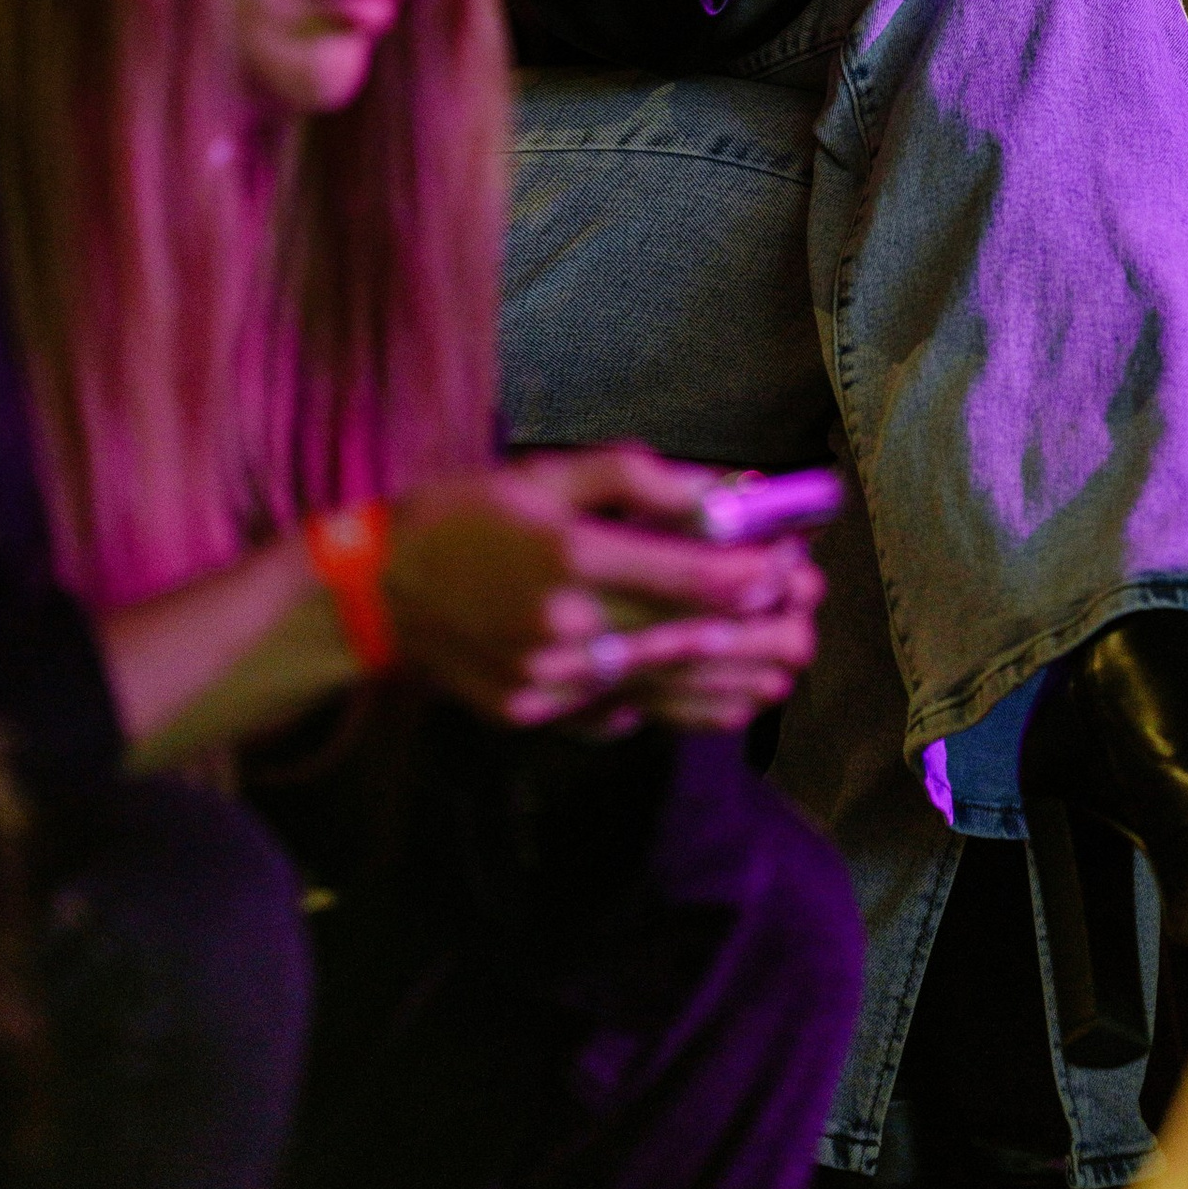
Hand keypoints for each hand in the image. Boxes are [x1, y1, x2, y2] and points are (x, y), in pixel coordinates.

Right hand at [387, 446, 823, 728]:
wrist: (378, 591)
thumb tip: (715, 494)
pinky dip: (680, 709)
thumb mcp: (546, 473)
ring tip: (784, 669)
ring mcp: (549, 682)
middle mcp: (564, 627)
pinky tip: (723, 701)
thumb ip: (635, 479)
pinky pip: (623, 714)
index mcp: (569, 555)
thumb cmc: (466, 514)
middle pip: (688, 637)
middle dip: (759, 632)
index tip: (795, 565)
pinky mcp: (536, 715)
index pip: (687, 575)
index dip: (753, 574)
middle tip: (809, 622)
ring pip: (665, 688)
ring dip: (733, 680)